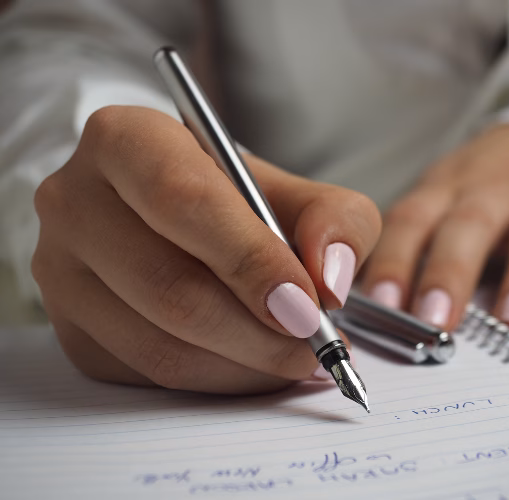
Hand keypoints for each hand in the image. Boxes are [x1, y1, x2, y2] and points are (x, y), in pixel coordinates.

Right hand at [32, 106, 380, 393]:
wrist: (180, 221)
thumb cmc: (238, 201)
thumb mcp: (298, 191)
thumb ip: (335, 220)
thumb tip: (330, 280)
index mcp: (126, 140)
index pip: (185, 201)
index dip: (251, 260)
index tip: (307, 305)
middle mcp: (76, 201)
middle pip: (169, 285)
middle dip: (258, 331)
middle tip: (315, 346)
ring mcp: (62, 271)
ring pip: (159, 343)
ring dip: (245, 365)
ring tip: (297, 358)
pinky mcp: (72, 329)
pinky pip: (149, 375)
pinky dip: (218, 380)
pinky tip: (254, 364)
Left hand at [362, 124, 508, 333]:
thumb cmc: (480, 190)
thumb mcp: (440, 202)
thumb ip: (412, 249)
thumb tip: (372, 312)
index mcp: (445, 190)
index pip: (411, 222)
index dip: (394, 261)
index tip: (380, 305)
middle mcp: (492, 189)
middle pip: (469, 226)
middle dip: (450, 273)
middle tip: (436, 320)